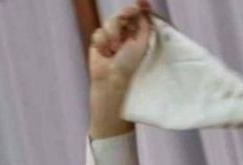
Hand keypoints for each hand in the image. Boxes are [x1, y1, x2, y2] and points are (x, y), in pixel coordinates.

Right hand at [87, 0, 151, 138]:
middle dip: (123, 17)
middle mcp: (127, 35)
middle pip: (123, 14)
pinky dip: (102, 42)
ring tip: (115, 50)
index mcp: (140, 36)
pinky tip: (105, 53)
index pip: (139, 16)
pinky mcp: (99, 43)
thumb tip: (143, 6)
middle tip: (126, 20)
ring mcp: (113, 38)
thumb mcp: (142, 43)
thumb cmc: (130, 66)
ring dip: (112, 34)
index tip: (142, 3)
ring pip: (110, 22)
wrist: (111, 79)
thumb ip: (143, 24)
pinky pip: (98, 33)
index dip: (139, 8)